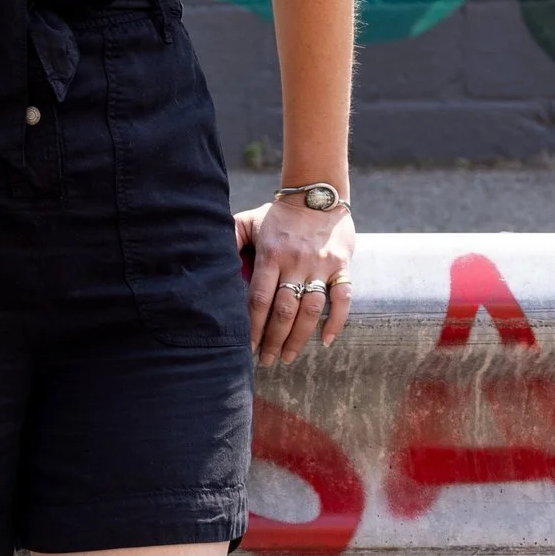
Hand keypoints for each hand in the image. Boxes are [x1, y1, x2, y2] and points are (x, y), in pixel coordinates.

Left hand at [235, 195, 354, 368]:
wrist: (318, 194)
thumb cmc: (279, 213)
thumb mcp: (249, 220)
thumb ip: (231, 240)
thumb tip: (211, 263)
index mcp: (270, 254)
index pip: (259, 298)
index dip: (252, 326)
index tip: (246, 347)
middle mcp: (295, 262)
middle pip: (283, 310)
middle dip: (273, 340)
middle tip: (266, 361)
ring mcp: (320, 265)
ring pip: (310, 310)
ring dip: (299, 338)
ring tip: (288, 357)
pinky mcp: (341, 266)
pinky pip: (342, 298)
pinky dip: (336, 321)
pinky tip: (326, 340)